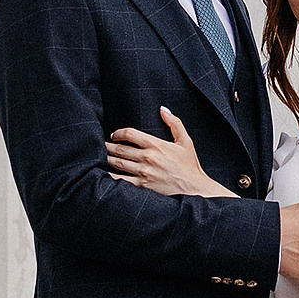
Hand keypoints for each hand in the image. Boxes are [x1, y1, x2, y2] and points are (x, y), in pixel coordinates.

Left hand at [105, 107, 219, 196]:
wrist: (195, 189)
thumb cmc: (190, 165)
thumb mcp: (185, 141)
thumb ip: (174, 123)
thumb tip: (163, 109)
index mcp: (156, 145)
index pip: (130, 134)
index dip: (118, 132)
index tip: (114, 135)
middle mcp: (148, 158)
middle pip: (120, 149)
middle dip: (109, 146)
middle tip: (103, 145)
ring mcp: (144, 173)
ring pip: (118, 164)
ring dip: (108, 159)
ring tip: (103, 156)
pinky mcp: (142, 186)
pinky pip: (121, 180)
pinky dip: (111, 176)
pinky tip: (105, 173)